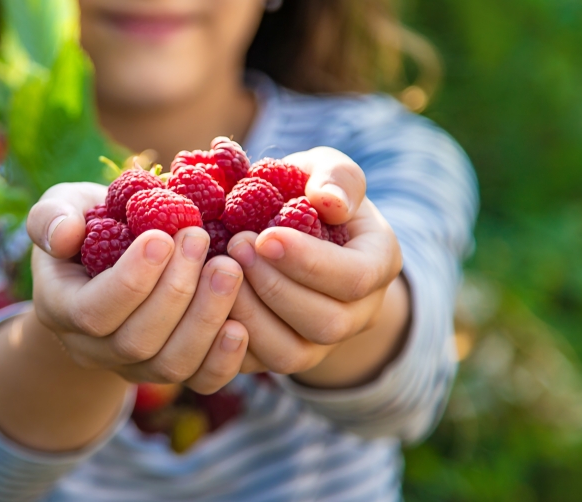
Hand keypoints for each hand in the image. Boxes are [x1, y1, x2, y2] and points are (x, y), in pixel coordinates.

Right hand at [26, 182, 247, 392]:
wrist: (113, 258)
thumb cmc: (88, 224)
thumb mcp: (61, 208)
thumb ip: (52, 217)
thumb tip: (64, 235)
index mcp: (61, 308)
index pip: (93, 312)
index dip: (131, 281)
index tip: (163, 236)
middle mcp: (94, 349)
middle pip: (136, 342)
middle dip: (175, 292)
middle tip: (200, 239)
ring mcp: (135, 366)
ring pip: (171, 365)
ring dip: (204, 318)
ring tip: (228, 269)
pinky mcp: (173, 369)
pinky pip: (200, 381)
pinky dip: (224, 358)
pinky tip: (241, 324)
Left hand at [226, 148, 405, 383]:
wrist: (286, 231)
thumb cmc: (306, 193)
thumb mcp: (326, 170)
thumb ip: (336, 178)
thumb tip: (328, 201)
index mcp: (376, 264)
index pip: (354, 278)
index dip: (308, 262)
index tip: (265, 236)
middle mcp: (355, 313)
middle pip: (326, 323)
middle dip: (275, 288)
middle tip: (235, 247)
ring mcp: (317, 343)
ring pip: (290, 354)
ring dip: (249, 314)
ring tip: (220, 271)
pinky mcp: (277, 356)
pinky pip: (255, 365)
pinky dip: (225, 337)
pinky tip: (205, 299)